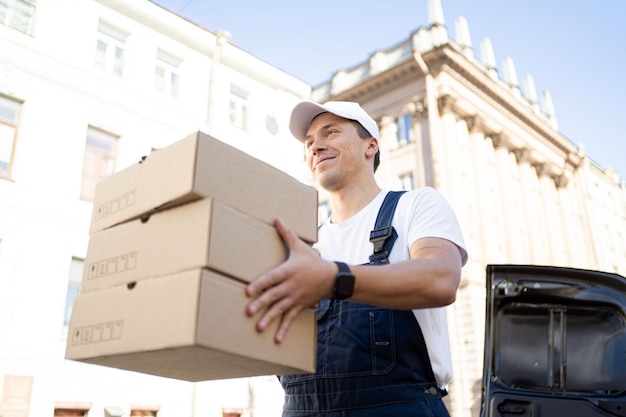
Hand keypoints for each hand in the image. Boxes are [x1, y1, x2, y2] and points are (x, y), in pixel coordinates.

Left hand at [245, 217, 334, 342]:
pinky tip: (276, 340)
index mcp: (287, 271)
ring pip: (280, 309)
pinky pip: (290, 318)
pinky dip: (284, 329)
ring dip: (269, 319)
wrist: (332, 278)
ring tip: (258, 328)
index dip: (260, 284)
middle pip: (273, 295)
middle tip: (248, 311)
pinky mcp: (299, 306)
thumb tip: (277, 218)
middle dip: (261, 303)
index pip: (271, 278)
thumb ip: (286, 234)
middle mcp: (290, 286)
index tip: (248, 291)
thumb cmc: (312, 261)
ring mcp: (294, 298)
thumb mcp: (300, 247)